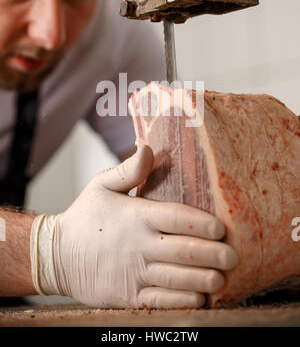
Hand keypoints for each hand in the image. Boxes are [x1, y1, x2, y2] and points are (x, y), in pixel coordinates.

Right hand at [30, 145, 237, 308]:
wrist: (57, 254)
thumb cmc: (84, 217)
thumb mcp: (101, 185)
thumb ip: (128, 170)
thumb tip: (148, 148)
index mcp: (136, 216)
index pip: (176, 218)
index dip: (201, 224)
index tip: (221, 228)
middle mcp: (139, 245)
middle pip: (183, 251)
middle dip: (213, 254)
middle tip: (233, 256)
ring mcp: (134, 273)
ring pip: (177, 278)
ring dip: (203, 279)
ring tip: (223, 277)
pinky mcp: (129, 295)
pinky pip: (161, 301)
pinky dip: (183, 300)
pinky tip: (200, 296)